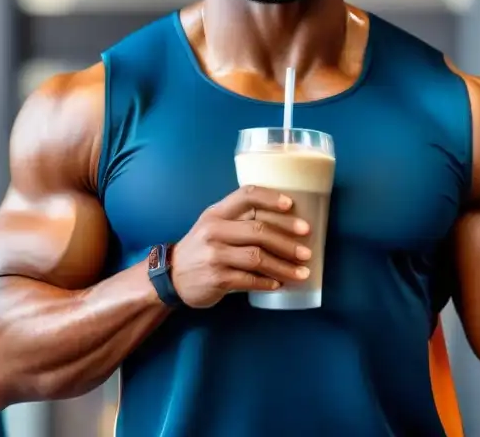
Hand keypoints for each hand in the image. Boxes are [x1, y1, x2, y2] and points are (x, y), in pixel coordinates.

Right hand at [169, 185, 312, 308]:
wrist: (172, 277)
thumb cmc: (201, 248)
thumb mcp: (213, 226)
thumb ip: (239, 220)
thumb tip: (284, 223)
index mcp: (217, 212)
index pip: (246, 195)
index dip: (271, 198)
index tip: (291, 205)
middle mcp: (215, 230)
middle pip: (259, 230)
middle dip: (288, 240)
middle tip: (307, 249)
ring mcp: (215, 255)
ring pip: (258, 257)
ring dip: (284, 266)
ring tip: (302, 272)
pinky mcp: (217, 278)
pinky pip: (250, 279)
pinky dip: (268, 282)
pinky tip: (279, 284)